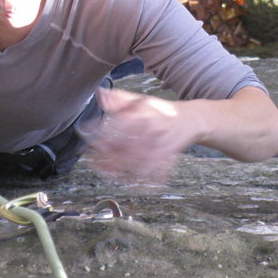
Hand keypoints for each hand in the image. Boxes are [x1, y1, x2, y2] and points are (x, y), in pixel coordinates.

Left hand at [79, 87, 193, 186]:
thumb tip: (100, 93)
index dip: (101, 130)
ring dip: (119, 169)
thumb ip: (120, 98)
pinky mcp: (168, 157)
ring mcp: (161, 144)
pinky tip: (129, 184)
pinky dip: (143, 179)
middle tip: (89, 158)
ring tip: (103, 172)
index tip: (86, 133)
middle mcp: (153, 129)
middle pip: (125, 145)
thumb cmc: (161, 110)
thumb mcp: (141, 99)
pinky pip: (156, 172)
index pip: (118, 123)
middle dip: (105, 154)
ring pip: (138, 160)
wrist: (191, 119)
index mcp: (144, 113)